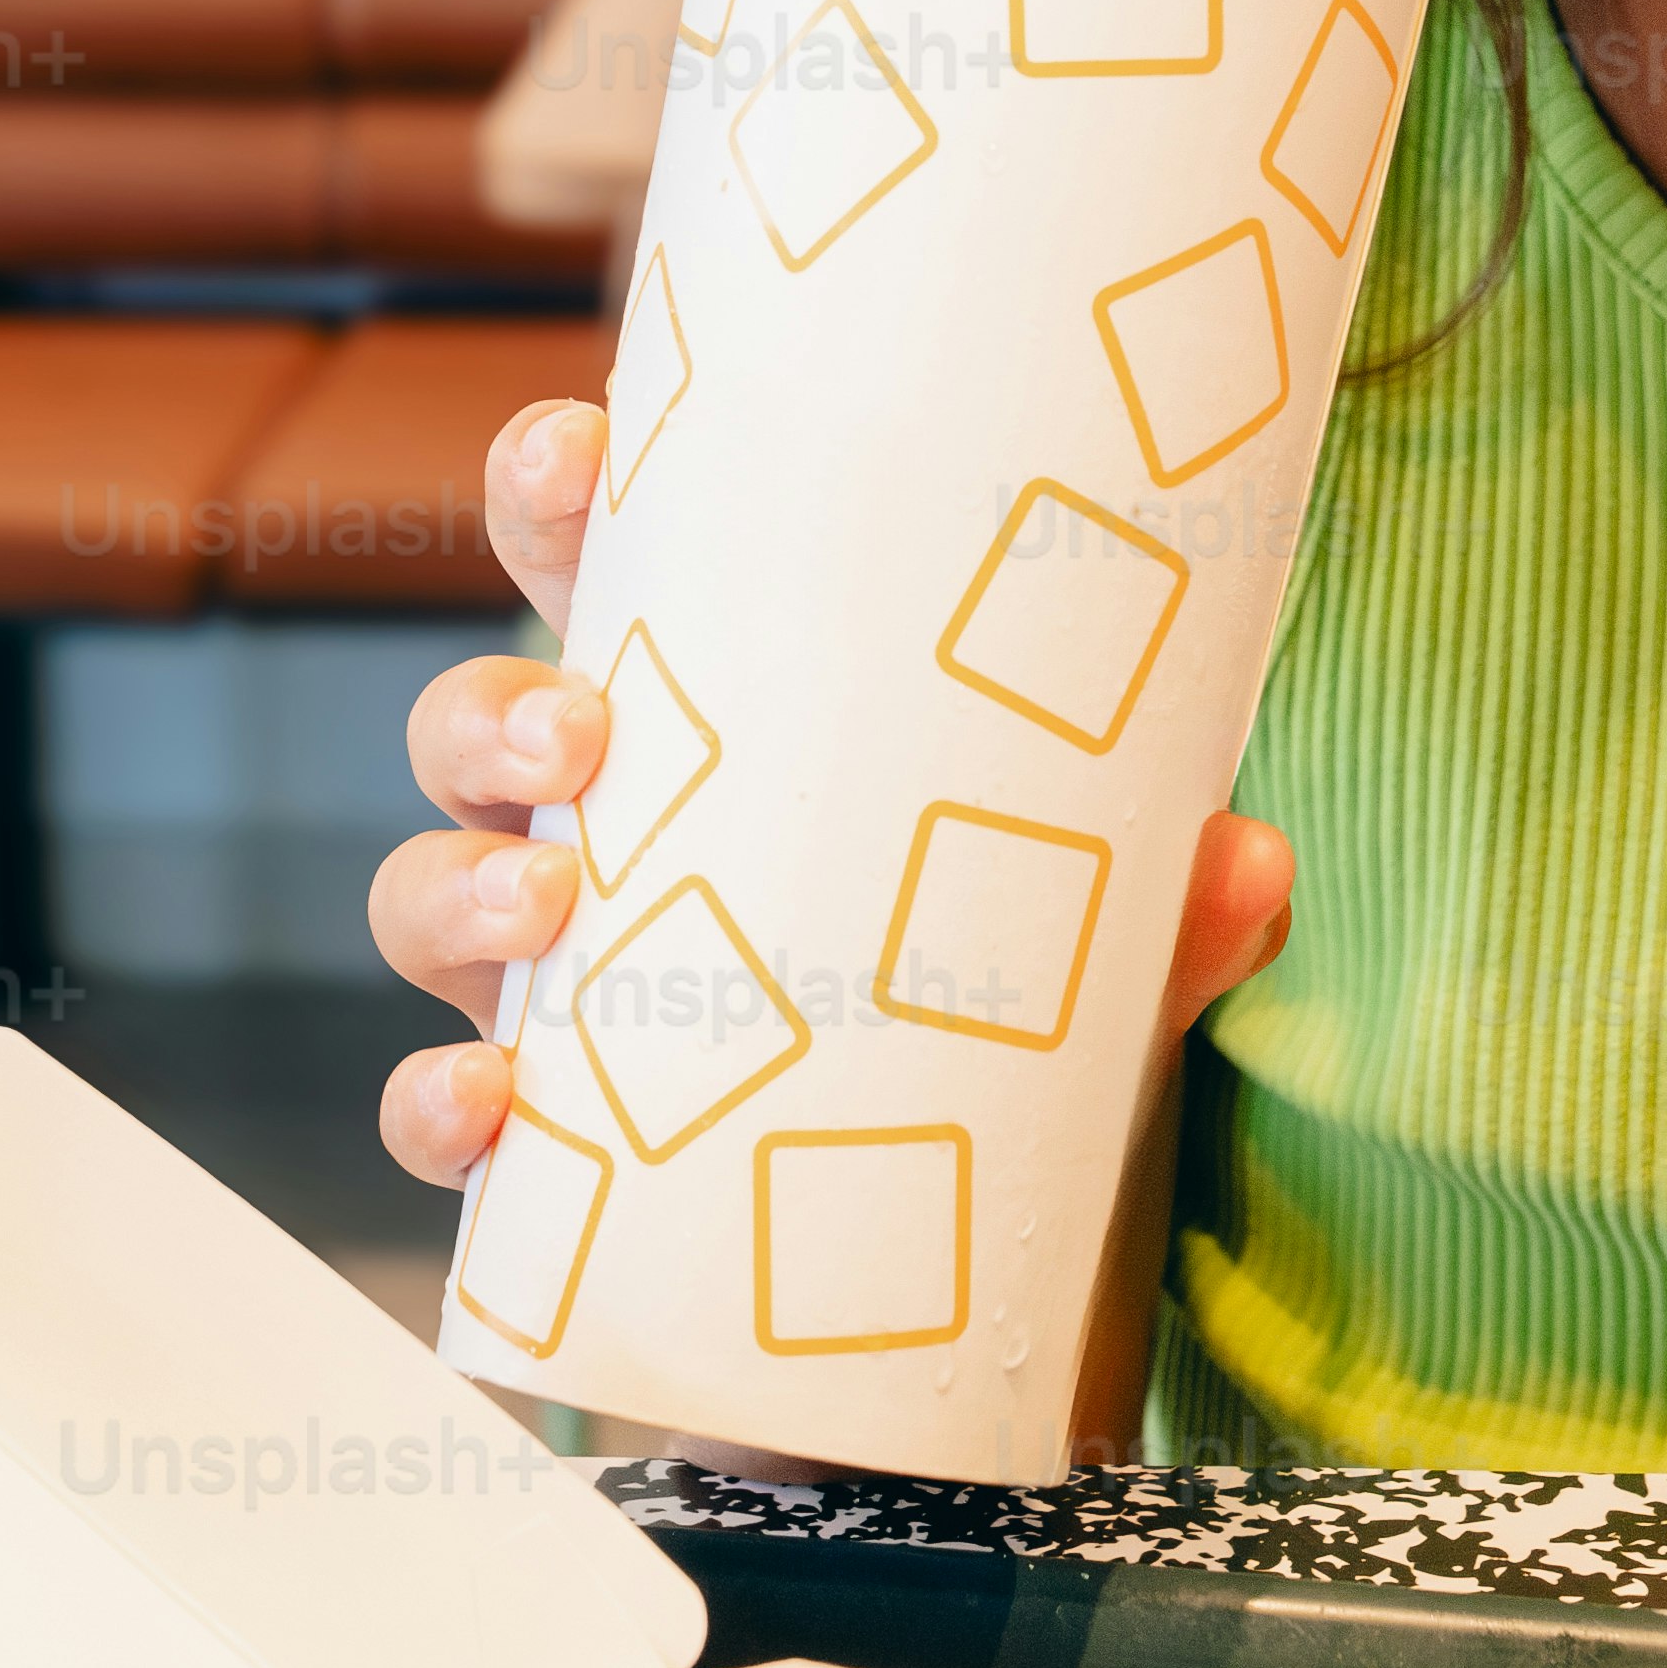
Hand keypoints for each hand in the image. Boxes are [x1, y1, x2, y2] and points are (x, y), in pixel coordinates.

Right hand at [368, 397, 1296, 1186]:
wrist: (976, 1216)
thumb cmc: (1002, 992)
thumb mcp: (1101, 931)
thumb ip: (1172, 901)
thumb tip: (1244, 859)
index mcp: (714, 717)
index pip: (596, 562)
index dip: (554, 488)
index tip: (582, 451)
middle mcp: (598, 828)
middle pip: (468, 719)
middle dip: (491, 706)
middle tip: (581, 732)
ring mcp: (552, 975)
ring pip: (422, 890)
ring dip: (458, 883)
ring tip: (551, 908)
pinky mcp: (544, 1130)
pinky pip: (433, 1104)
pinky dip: (434, 1102)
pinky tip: (488, 1102)